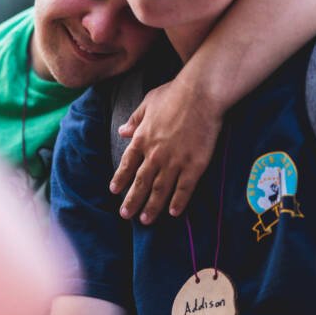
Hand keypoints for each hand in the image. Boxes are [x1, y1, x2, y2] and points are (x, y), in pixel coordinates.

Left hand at [110, 76, 224, 223]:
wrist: (201, 94)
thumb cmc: (175, 93)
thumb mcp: (148, 103)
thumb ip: (135, 119)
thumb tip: (122, 130)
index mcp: (142, 138)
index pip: (128, 164)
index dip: (121, 179)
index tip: (115, 191)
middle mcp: (155, 154)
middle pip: (141, 182)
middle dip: (132, 201)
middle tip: (125, 215)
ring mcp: (175, 161)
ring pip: (160, 190)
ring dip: (152, 207)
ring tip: (145, 221)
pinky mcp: (195, 165)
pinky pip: (184, 188)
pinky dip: (178, 202)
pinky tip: (173, 213)